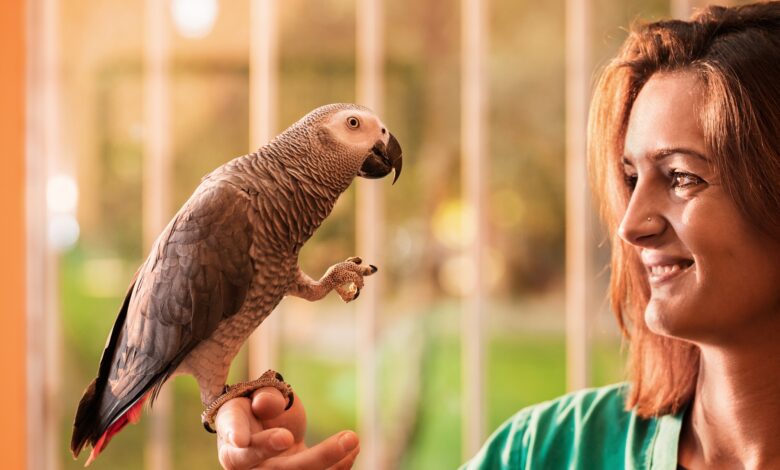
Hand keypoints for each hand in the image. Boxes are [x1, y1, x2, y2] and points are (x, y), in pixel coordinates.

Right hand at [215, 387, 359, 469]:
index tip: (278, 438)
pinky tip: (353, 448)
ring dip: (333, 463)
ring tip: (353, 440)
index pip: (243, 449)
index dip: (259, 445)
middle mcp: (249, 467)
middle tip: (348, 437)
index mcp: (233, 445)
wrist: (259, 424)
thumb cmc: (253, 407)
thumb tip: (267, 404)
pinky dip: (338, 466)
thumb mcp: (253, 395)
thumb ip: (263, 397)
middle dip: (318, 458)